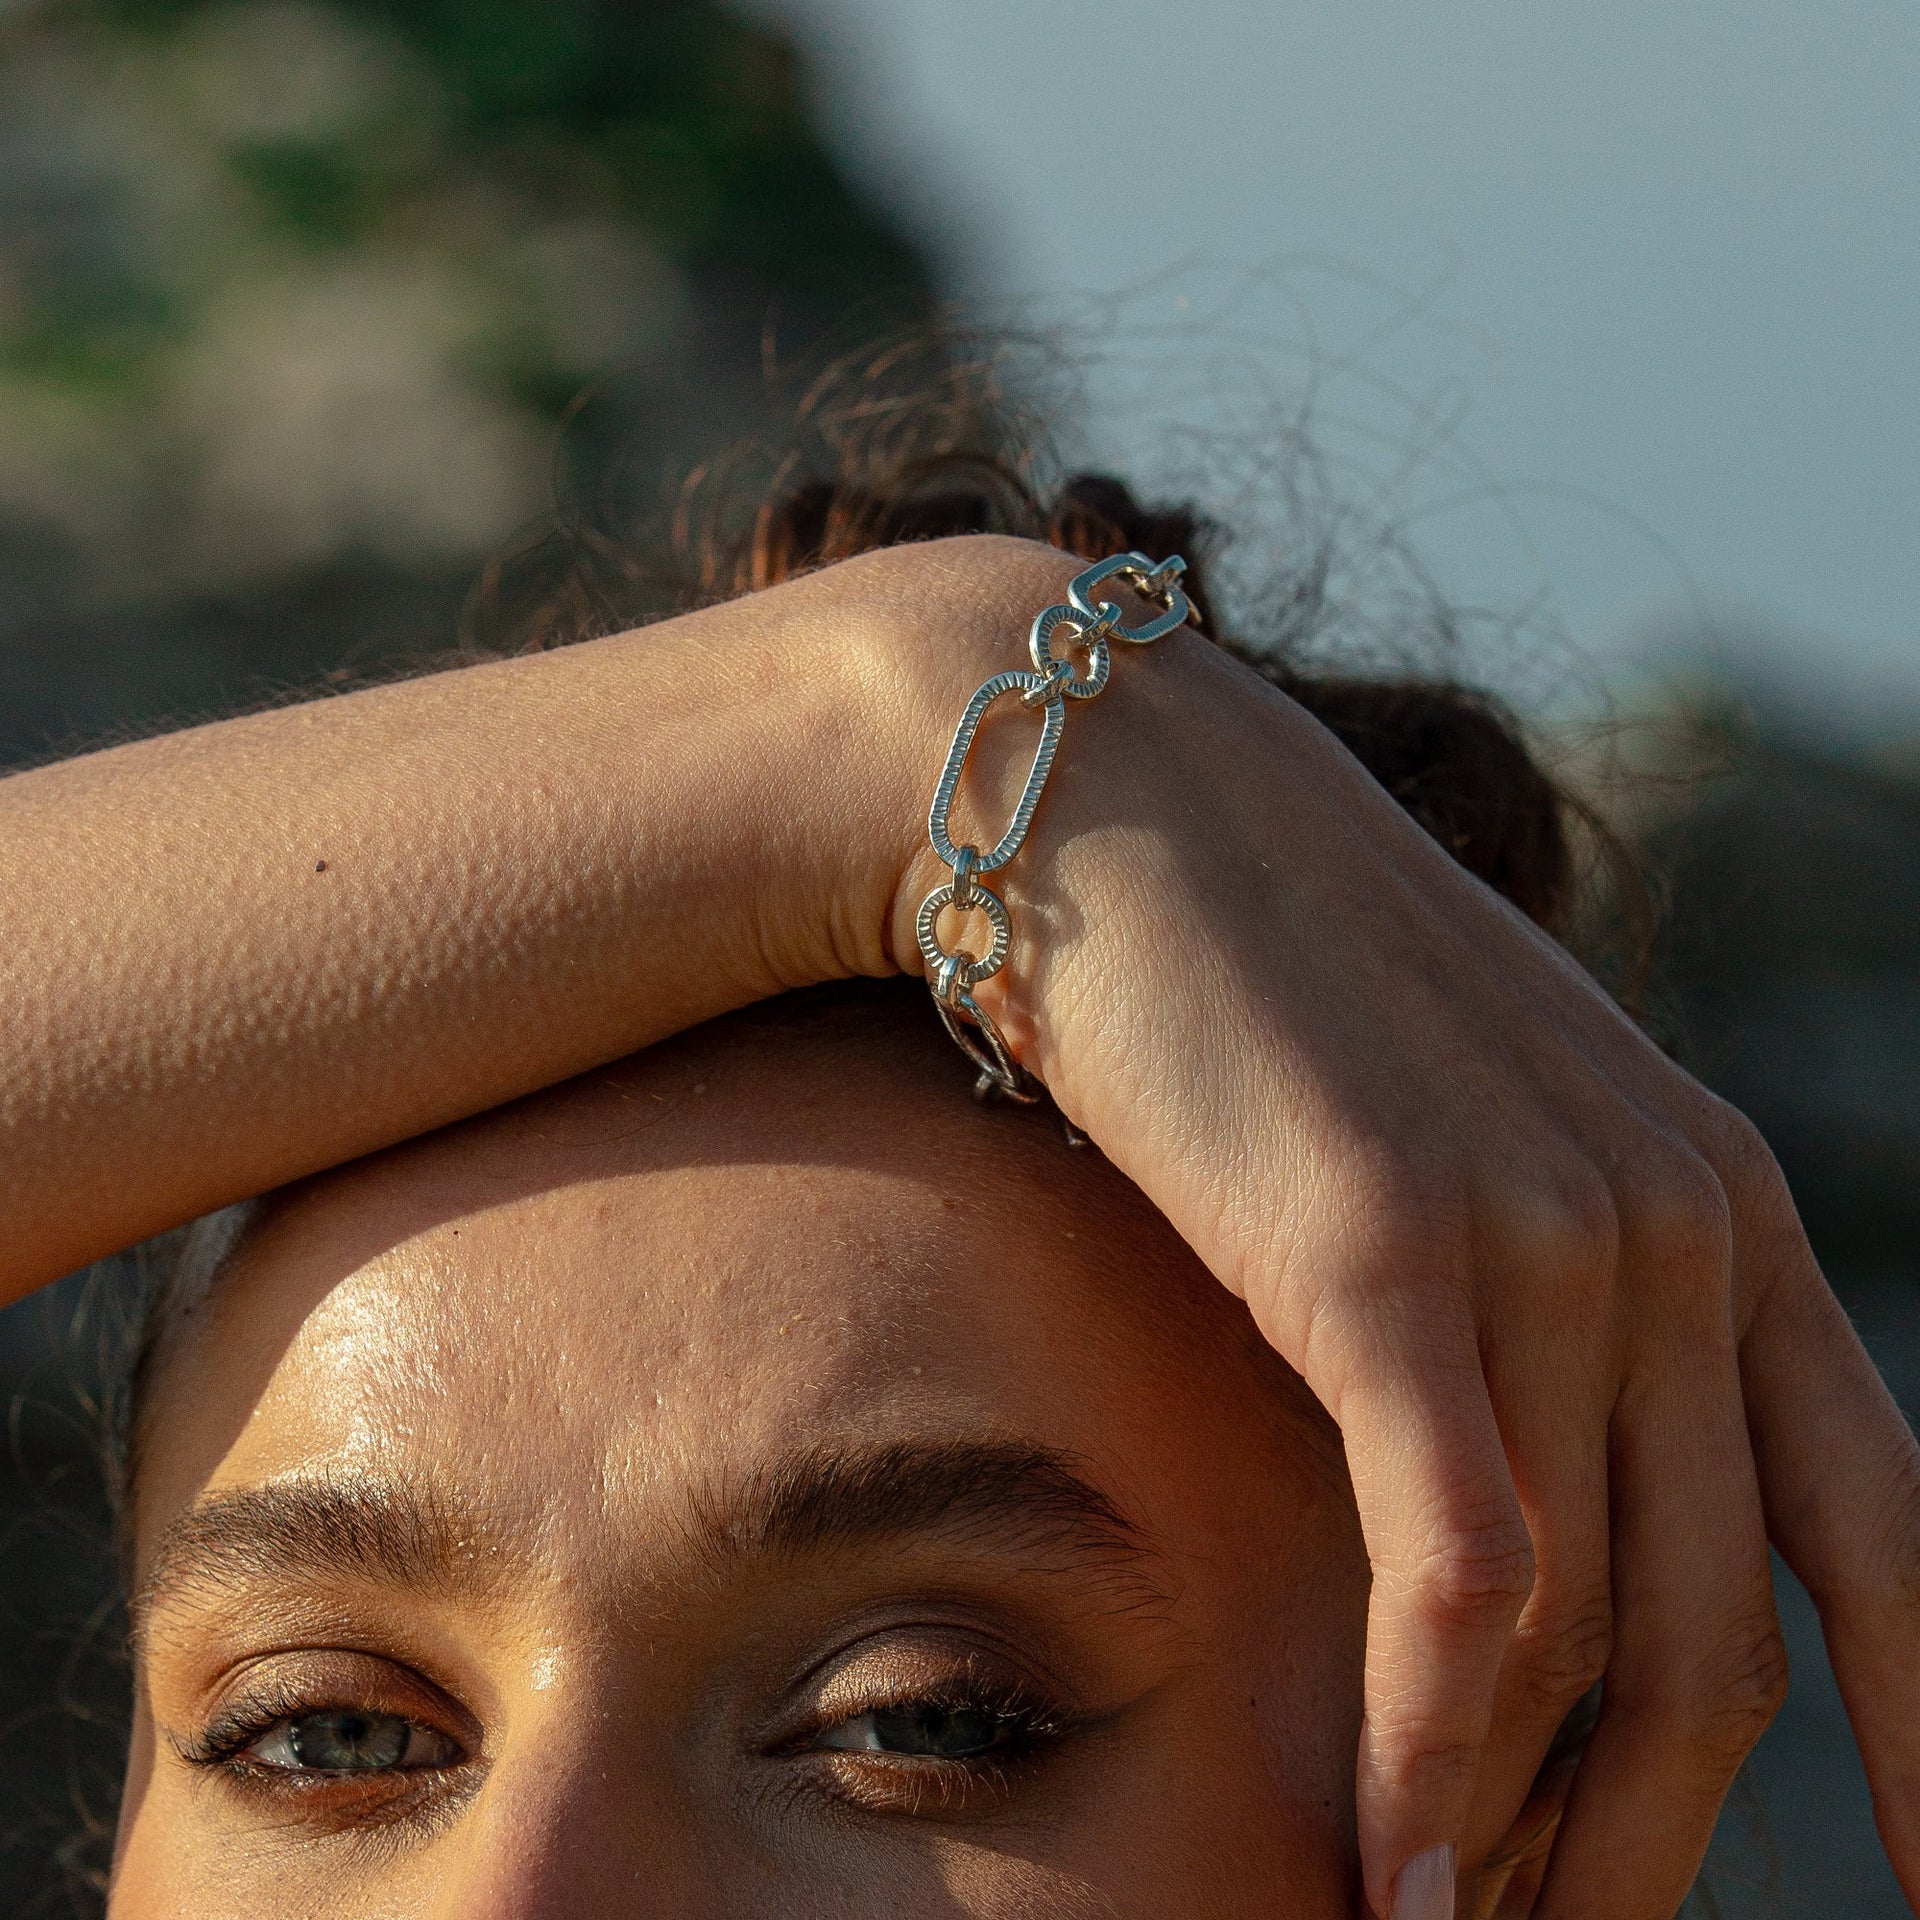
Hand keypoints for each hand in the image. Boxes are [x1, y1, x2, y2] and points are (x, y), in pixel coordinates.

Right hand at [879, 537, 1919, 1916]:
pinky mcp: (1385, 1247)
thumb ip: (1530, 1296)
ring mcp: (1541, 1226)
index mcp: (1716, 1198)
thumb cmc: (1253, 976)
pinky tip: (1382, 1866)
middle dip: (1644, 1845)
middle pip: (1719, 1633)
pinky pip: (1462, 1576)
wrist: (1097, 796)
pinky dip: (1434, 1753)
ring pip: (1586, 1634)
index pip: (1886, 1535)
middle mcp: (1673, 1216)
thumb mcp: (1445, 1135)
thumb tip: (1514, 1523)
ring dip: (1516, 1829)